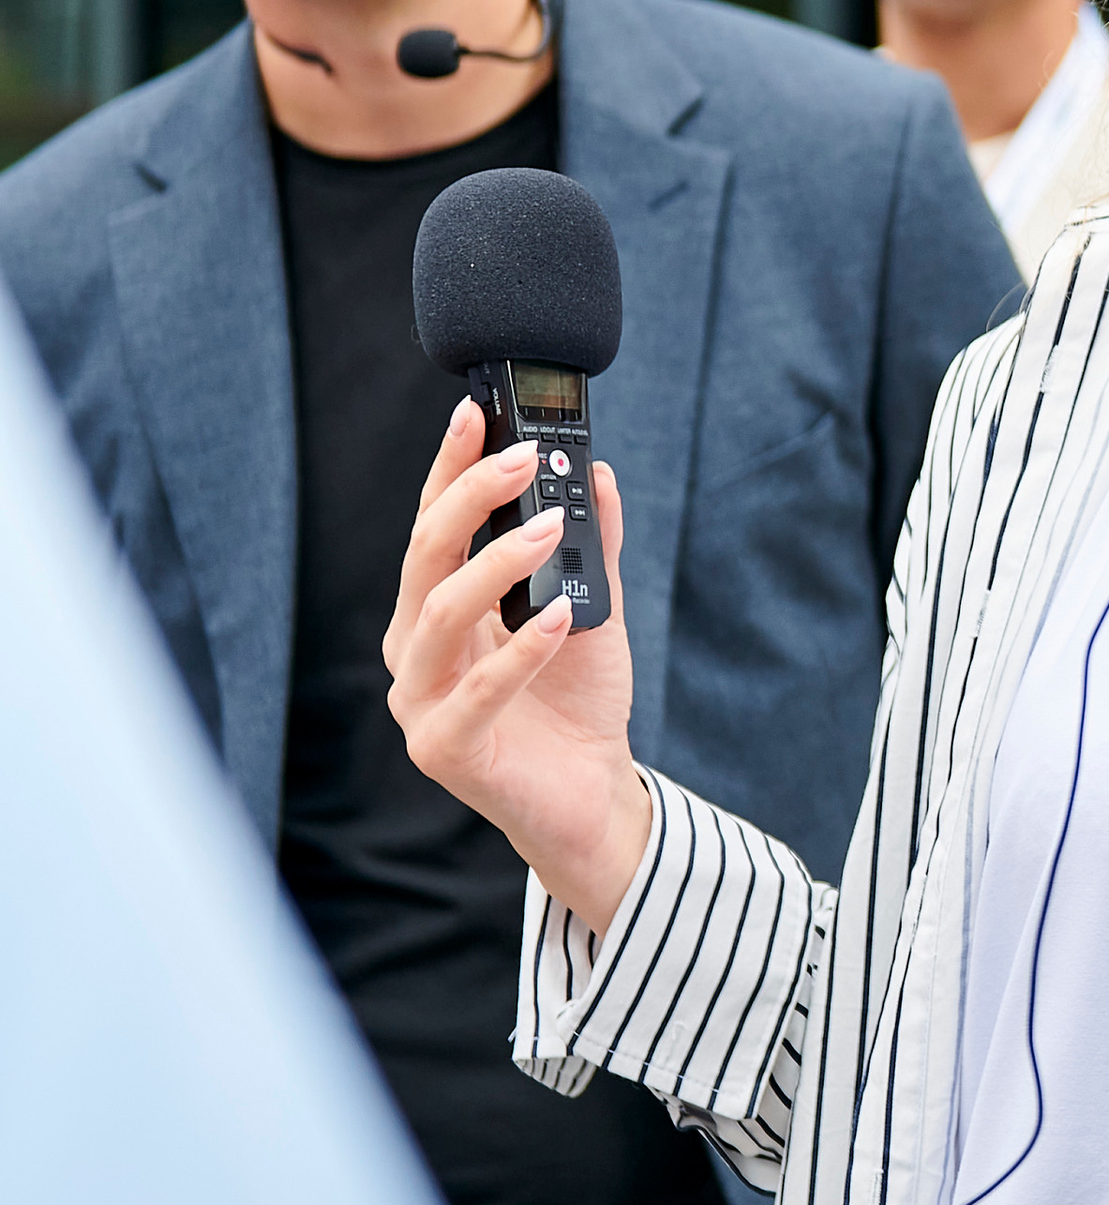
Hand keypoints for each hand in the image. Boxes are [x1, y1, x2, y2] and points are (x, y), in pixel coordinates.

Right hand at [384, 399, 652, 936]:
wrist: (592, 792)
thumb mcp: (590, 607)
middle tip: (523, 457)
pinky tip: (559, 617)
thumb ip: (589, 546)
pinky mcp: (444, 749)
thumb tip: (598, 474)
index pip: (433, 524)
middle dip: (469, 497)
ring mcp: (422, 700)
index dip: (449, 467)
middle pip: (425, 557)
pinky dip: (519, 651)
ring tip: (547, 531)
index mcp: (436, 607)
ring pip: (438, 614)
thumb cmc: (577, 699)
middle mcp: (414, 647)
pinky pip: (476, 692)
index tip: (475, 413)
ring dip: (494, 564)